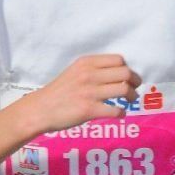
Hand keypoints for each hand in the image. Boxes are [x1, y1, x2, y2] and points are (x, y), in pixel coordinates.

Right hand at [26, 54, 140, 132]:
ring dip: (131, 96)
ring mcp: (89, 92)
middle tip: (133, 89)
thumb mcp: (74, 71)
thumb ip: (93, 69)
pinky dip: (121, 113)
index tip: (127, 77)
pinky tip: (119, 114)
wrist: (40, 109)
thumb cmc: (59, 91)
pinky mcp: (89, 110)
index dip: (127, 69)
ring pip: (124, 90)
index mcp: (86, 63)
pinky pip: (115, 110)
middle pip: (125, 73)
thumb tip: (118, 72)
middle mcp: (89, 75)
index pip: (118, 60)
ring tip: (129, 100)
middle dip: (134, 82)